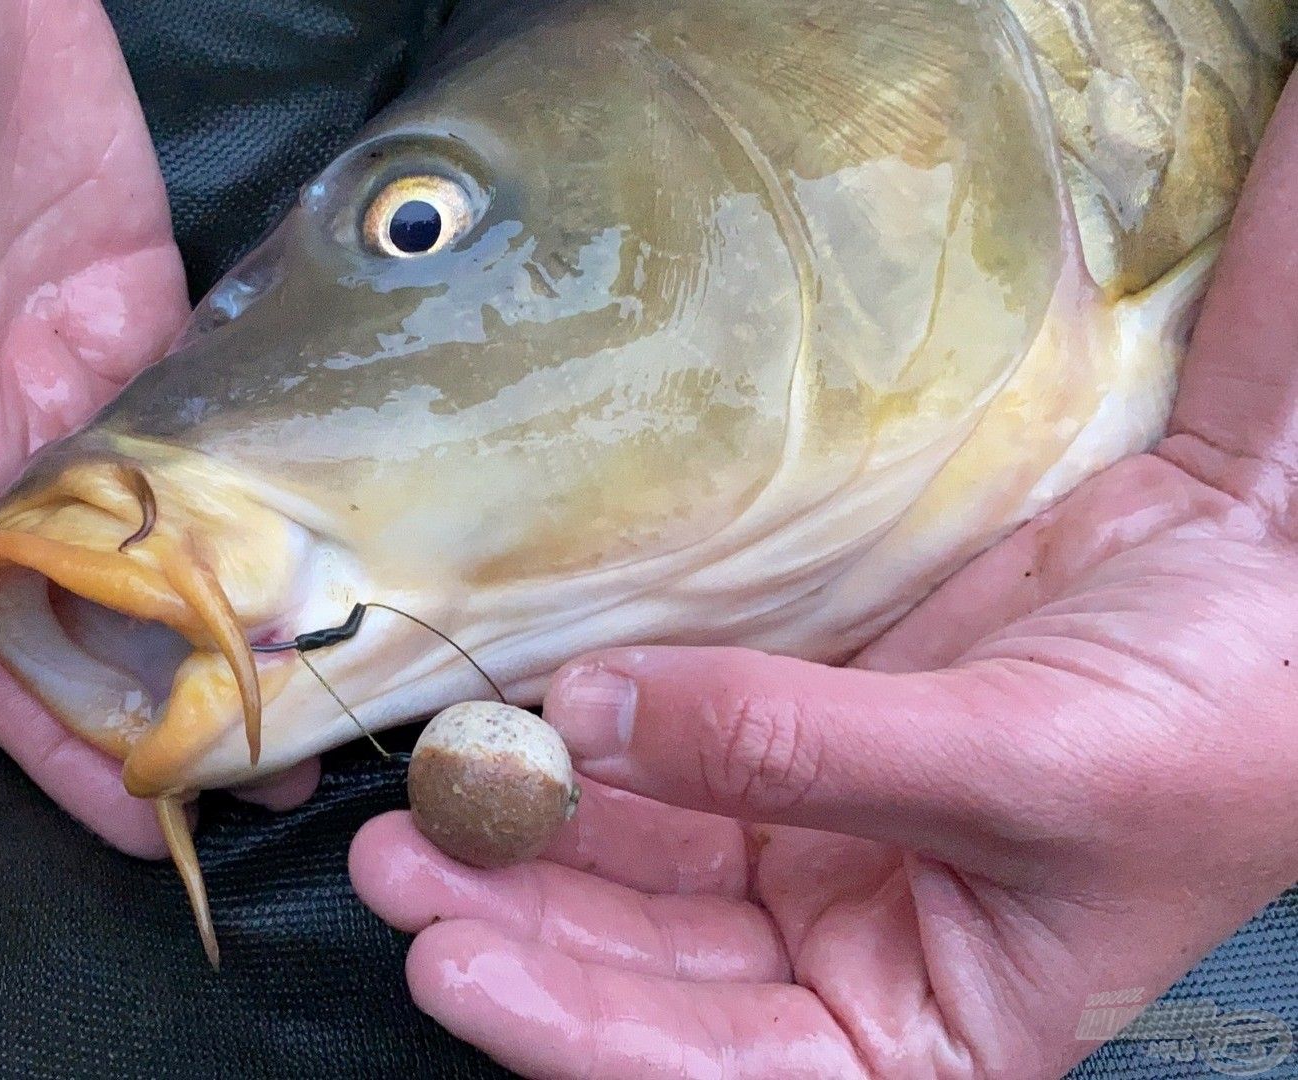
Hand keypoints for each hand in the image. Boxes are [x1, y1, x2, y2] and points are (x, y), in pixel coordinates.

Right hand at [0, 0, 316, 857]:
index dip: (49, 737)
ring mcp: (79, 370)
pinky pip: (209, 421)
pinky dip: (262, 488)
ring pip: (164, 528)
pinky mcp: (149, 301)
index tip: (135, 827)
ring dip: (234, 611)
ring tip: (328, 694)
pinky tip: (328, 547)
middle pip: (90, 606)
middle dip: (165, 698)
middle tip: (275, 784)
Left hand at [351, 82, 1297, 1077]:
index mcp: (933, 1036)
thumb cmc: (1217, 723)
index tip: (460, 962)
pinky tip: (526, 728)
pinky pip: (670, 762)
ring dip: (537, 835)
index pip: (724, 1071)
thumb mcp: (1018, 765)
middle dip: (523, 923)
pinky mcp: (793, 749)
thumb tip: (593, 725)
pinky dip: (597, 749)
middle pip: (650, 970)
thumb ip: (794, 749)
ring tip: (432, 796)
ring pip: (641, 868)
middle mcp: (858, 958)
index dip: (578, 1029)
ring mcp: (818, 847)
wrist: (1266, 574)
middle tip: (409, 863)